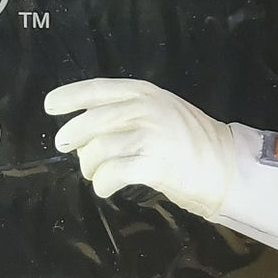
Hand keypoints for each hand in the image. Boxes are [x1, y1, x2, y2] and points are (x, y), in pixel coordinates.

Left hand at [44, 78, 238, 219]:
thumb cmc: (193, 142)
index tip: (50, 106)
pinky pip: (111, 173)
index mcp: (145, 92)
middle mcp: (144, 109)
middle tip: (66, 148)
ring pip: (96, 150)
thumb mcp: (162, 111)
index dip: (70, 96)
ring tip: (97, 175)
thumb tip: (87, 129)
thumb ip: (129, 112)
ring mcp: (148, 135)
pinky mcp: (152, 163)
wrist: (227, 166)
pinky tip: (106, 188)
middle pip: (90, 121)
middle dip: (72, 137)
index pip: (97, 89)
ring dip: (90, 167)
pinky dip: (102, 184)